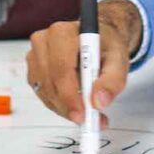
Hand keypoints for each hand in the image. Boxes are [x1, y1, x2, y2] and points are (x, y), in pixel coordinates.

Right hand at [25, 0, 140, 123]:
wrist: (97, 39)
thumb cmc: (105, 46)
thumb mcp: (119, 59)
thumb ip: (112, 80)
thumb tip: (99, 101)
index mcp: (62, 33)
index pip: (61, 69)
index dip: (70, 95)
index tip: (83, 115)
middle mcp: (43, 42)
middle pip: (50, 82)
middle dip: (69, 107)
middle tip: (90, 120)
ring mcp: (35, 56)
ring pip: (45, 92)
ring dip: (65, 108)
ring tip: (89, 114)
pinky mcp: (34, 70)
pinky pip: (43, 95)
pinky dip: (60, 105)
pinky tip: (76, 105)